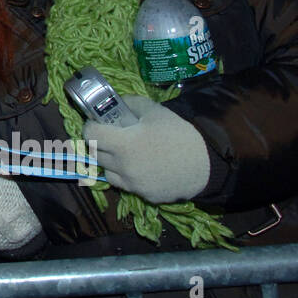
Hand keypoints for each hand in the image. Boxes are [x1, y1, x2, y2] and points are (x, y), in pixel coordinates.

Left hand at [91, 95, 210, 203]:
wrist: (207, 163)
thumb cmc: (180, 134)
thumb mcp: (155, 111)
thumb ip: (132, 104)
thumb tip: (118, 102)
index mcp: (123, 144)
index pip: (91, 136)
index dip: (91, 127)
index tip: (96, 123)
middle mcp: (123, 167)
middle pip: (97, 155)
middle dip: (100, 143)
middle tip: (111, 136)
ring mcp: (133, 184)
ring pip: (108, 172)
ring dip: (111, 162)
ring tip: (125, 153)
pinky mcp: (144, 196)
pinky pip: (127, 185)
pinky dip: (128, 176)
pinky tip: (142, 167)